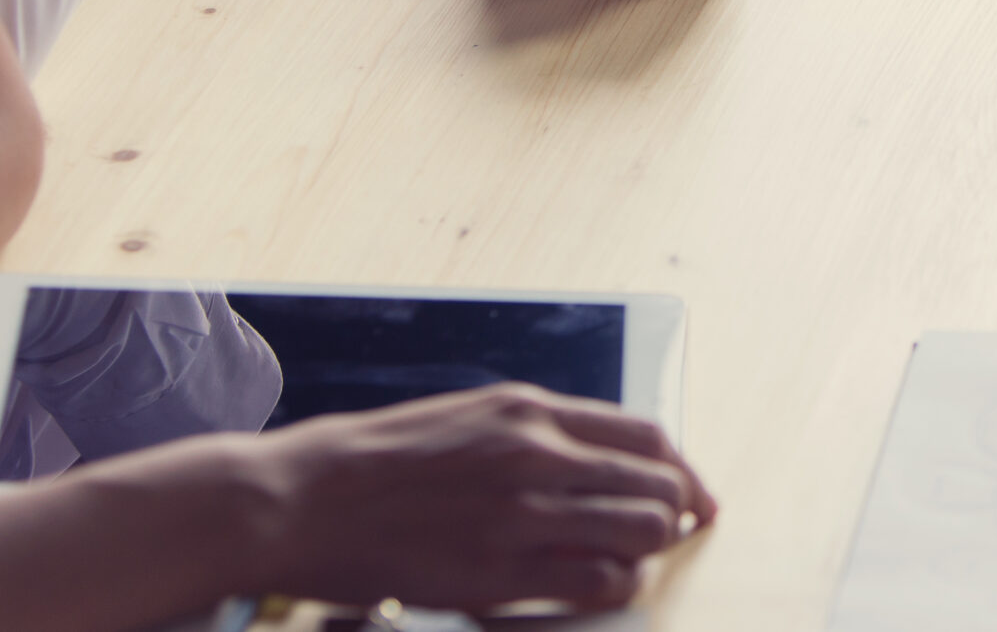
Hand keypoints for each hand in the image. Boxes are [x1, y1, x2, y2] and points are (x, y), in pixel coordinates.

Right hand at [259, 383, 715, 612]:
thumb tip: (597, 459)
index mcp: (528, 410)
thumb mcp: (467, 418)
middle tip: (672, 535)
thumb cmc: (378, 461)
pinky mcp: (497, 574)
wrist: (302, 499)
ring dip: (648, 551)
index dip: (683, 471)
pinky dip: (615, 587)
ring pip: (639, 533)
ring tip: (631, 562)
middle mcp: (536, 453)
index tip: (693, 495)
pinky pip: (597, 583)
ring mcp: (520, 515)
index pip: (646, 436)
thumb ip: (535, 433)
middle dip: (675, 514)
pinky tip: (598, 587)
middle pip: (656, 485)